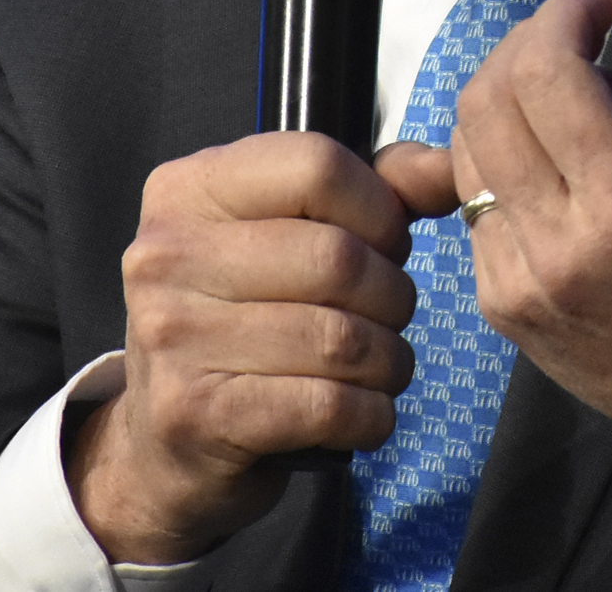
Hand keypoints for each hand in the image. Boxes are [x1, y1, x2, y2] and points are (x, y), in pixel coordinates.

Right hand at [68, 131, 457, 563]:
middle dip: (392, 296)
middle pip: (338, 258)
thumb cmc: (243, 323)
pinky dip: (369, 415)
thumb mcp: (290, 234)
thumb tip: (446, 169)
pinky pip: (327, 406)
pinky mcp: (193, 413)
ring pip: (341, 339)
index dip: (379, 209)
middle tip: (387, 316)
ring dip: (388, 362)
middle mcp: (166, 254)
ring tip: (379, 367)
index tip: (385, 245)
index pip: (318, 167)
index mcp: (189, 188)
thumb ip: (375, 190)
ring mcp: (172, 335)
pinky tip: (360, 413)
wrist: (165, 444)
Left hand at [450, 0, 611, 498]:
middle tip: (583, 41)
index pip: (543, 71)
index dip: (566, 15)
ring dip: (509, 95)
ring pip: (464, 145)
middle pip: (486, 99)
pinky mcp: (502, 308)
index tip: (604, 12)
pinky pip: (472, 200)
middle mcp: (559, 250)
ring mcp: (519, 286)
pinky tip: (560, 158)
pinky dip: (505, 156)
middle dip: (530, 43)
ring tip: (574, 96)